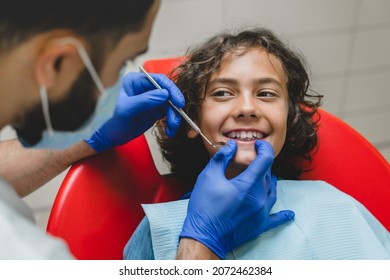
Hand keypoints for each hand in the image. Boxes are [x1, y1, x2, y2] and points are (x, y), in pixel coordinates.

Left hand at [86, 72, 183, 151]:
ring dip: (174, 116)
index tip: (178, 102)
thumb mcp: (128, 110)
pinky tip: (170, 130)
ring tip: (171, 129)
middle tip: (177, 118)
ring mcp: (154, 97)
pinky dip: (172, 122)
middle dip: (174, 106)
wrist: (117, 136)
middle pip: (168, 91)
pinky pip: (171, 113)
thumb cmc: (118, 122)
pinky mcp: (158, 108)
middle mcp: (146, 86)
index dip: (171, 89)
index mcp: (136, 80)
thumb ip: (145, 100)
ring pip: (172, 103)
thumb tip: (165, 94)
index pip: (158, 80)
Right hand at [180, 140, 294, 258]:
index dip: (264, 148)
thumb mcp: (209, 177)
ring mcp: (262, 212)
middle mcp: (259, 197)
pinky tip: (290, 213)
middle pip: (268, 175)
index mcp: (248, 184)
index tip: (258, 145)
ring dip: (269, 181)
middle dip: (262, 164)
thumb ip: (221, 158)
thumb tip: (232, 146)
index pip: (265, 160)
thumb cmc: (204, 206)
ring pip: (272, 191)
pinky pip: (276, 218)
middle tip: (252, 160)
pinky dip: (283, 215)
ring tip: (263, 176)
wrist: (205, 236)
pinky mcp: (260, 225)